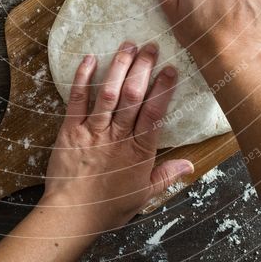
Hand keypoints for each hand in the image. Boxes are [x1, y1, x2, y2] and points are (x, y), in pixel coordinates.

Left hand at [43, 42, 193, 233]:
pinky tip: (90, 58)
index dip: (163, 88)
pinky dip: (82, 77)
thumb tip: (191, 164)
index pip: (154, 113)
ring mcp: (93, 131)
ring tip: (128, 44)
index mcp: (138, 151)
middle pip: (133, 95)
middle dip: (143, 67)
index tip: (170, 69)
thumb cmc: (108, 208)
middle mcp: (117, 136)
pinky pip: (77, 99)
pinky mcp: (70, 130)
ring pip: (109, 92)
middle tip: (151, 47)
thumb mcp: (143, 195)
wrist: (71, 216)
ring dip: (119, 66)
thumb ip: (166, 175)